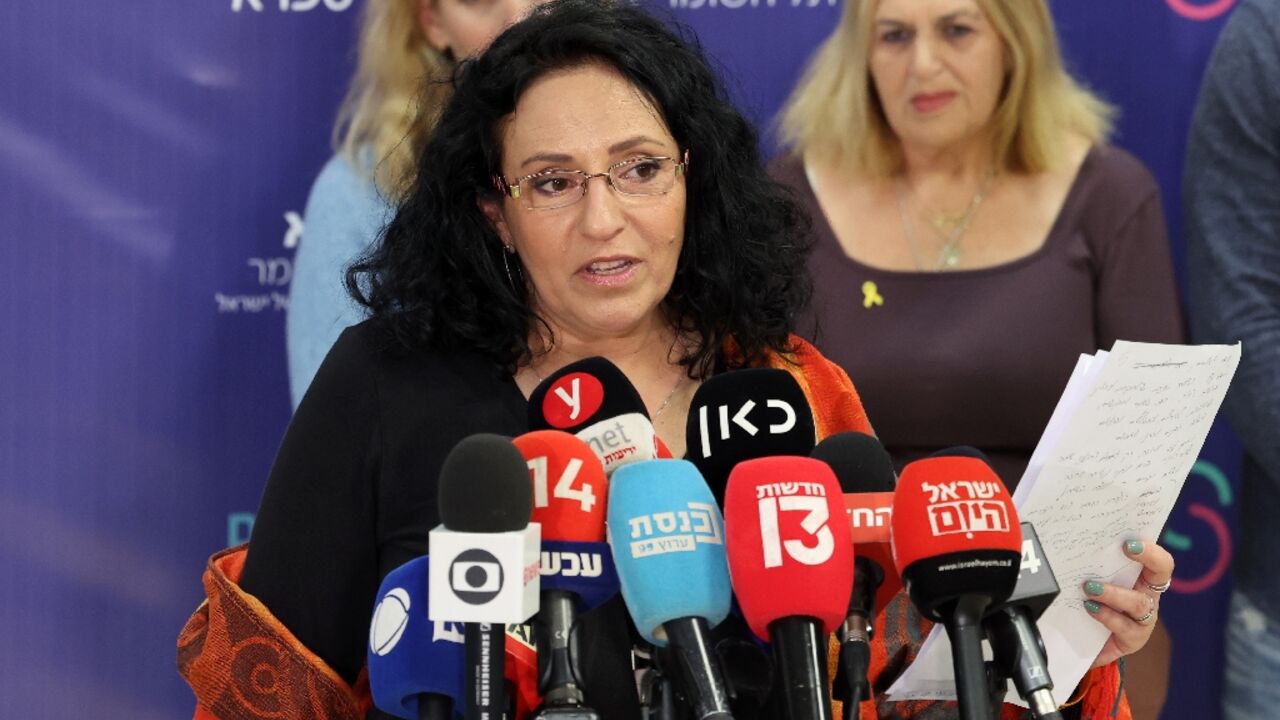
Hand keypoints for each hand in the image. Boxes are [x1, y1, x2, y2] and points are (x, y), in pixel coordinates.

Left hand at [1082, 537, 1173, 667]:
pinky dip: (1106, 617)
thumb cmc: (1093, 602)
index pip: (1158, 560)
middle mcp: (1148, 597)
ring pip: (1138, 604)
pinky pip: (1124, 629)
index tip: (1129, 541)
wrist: (1087, 641)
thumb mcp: (1095, 581)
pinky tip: (1088, 609)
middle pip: (1159, 575)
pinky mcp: (1132, 640)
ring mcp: (1144, 620)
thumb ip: (1094, 564)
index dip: (1150, 550)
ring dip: (1114, 593)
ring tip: (1090, 587)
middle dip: (1146, 557)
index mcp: (1143, 579)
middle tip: (1125, 548)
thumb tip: (1075, 539)